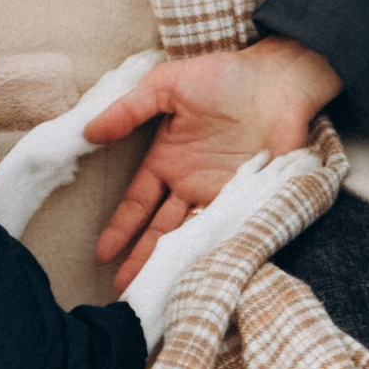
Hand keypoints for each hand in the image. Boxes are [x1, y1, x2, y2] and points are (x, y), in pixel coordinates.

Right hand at [83, 40, 343, 288]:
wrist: (279, 82)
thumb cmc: (224, 77)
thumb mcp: (167, 85)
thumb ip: (130, 108)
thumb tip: (89, 131)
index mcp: (169, 159)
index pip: (139, 202)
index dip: (121, 227)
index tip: (102, 252)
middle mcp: (190, 183)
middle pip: (161, 229)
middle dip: (141, 258)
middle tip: (123, 291)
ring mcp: (219, 194)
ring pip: (189, 237)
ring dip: (172, 263)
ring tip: (154, 292)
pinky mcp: (247, 200)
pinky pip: (223, 231)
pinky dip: (209, 252)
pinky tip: (195, 275)